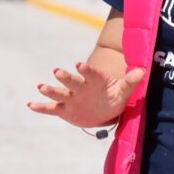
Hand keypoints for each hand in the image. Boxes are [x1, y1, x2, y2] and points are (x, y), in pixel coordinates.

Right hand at [27, 61, 144, 127]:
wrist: (105, 109)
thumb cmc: (114, 96)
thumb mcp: (124, 91)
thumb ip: (131, 81)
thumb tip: (142, 71)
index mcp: (94, 80)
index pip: (90, 73)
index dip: (85, 69)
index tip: (79, 64)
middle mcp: (80, 87)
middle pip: (71, 81)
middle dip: (65, 77)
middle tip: (57, 72)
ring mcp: (71, 98)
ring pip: (60, 93)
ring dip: (50, 90)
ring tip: (41, 87)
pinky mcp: (65, 109)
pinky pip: (52, 108)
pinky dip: (41, 107)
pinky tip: (31, 104)